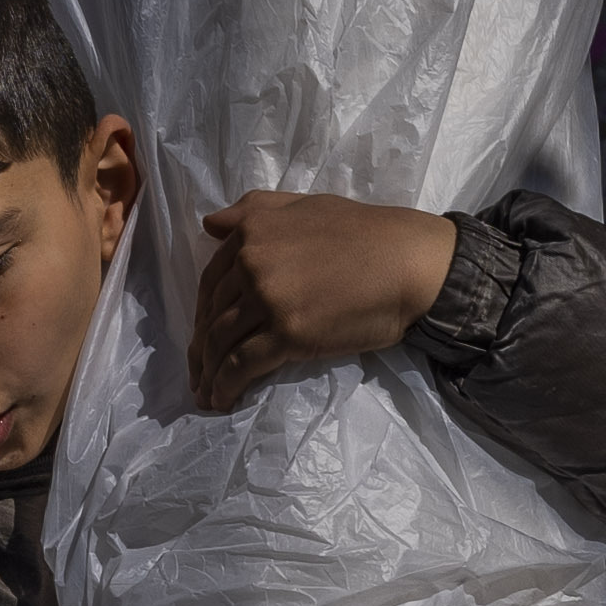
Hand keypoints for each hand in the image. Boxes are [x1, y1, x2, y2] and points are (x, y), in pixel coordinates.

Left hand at [188, 190, 454, 413]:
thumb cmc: (367, 233)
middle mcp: (252, 262)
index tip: (202, 335)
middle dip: (200, 348)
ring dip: (207, 373)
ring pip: (221, 341)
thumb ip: (254, 211)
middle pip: (212, 314)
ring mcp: (268, 299)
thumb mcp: (305, 205)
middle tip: (197, 373)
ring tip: (206, 393)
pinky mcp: (287, 334)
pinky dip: (225, 386)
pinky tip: (222, 400)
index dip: (203, 312)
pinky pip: (242, 364)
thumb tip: (208, 224)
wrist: (408, 262)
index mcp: (252, 231)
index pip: (211, 279)